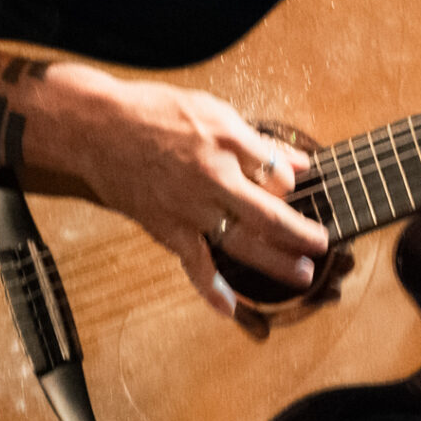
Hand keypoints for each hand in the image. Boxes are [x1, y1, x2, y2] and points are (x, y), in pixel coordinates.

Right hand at [39, 66, 329, 316]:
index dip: (292, 183)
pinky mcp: (167, 228)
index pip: (277, 172)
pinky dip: (212, 289)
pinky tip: (229, 309)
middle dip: (300, 233)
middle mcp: (214, 178)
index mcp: (228, 143)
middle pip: (268, 214)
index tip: (297, 188)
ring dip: (274, 262)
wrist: (98, 129)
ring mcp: (190, 208)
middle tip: (322, 245)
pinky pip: (194, 264)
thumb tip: (298, 161)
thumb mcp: (214, 111)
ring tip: (303, 274)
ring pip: (241, 242)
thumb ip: (258, 142)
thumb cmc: (156, 113)